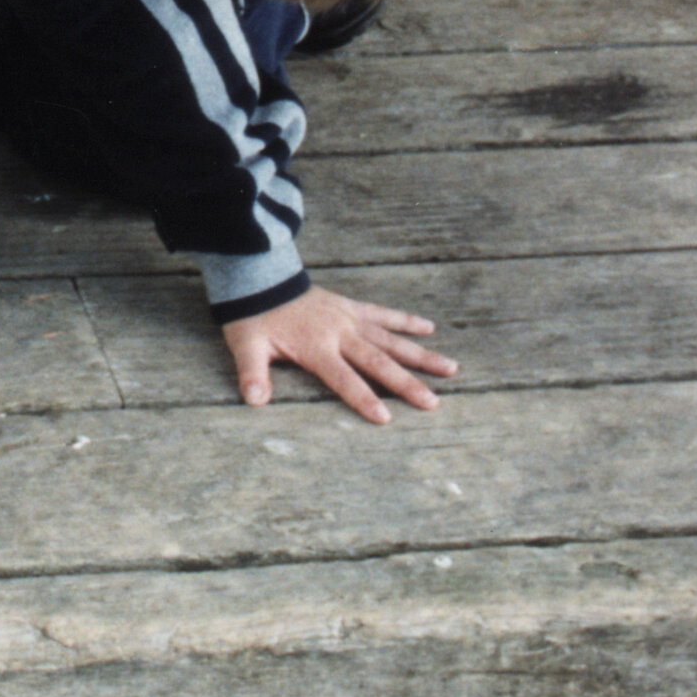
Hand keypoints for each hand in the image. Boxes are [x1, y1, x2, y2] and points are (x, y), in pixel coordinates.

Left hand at [221, 284, 456, 424]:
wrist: (260, 278)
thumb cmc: (254, 317)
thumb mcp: (246, 345)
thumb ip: (252, 373)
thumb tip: (254, 400)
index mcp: (316, 347)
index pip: (344, 378)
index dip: (364, 397)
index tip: (387, 418)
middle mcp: (339, 333)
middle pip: (378, 361)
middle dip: (406, 383)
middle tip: (433, 402)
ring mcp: (349, 318)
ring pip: (391, 339)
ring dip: (420, 354)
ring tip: (450, 368)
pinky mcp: (351, 306)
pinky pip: (383, 314)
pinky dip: (406, 320)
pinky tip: (429, 327)